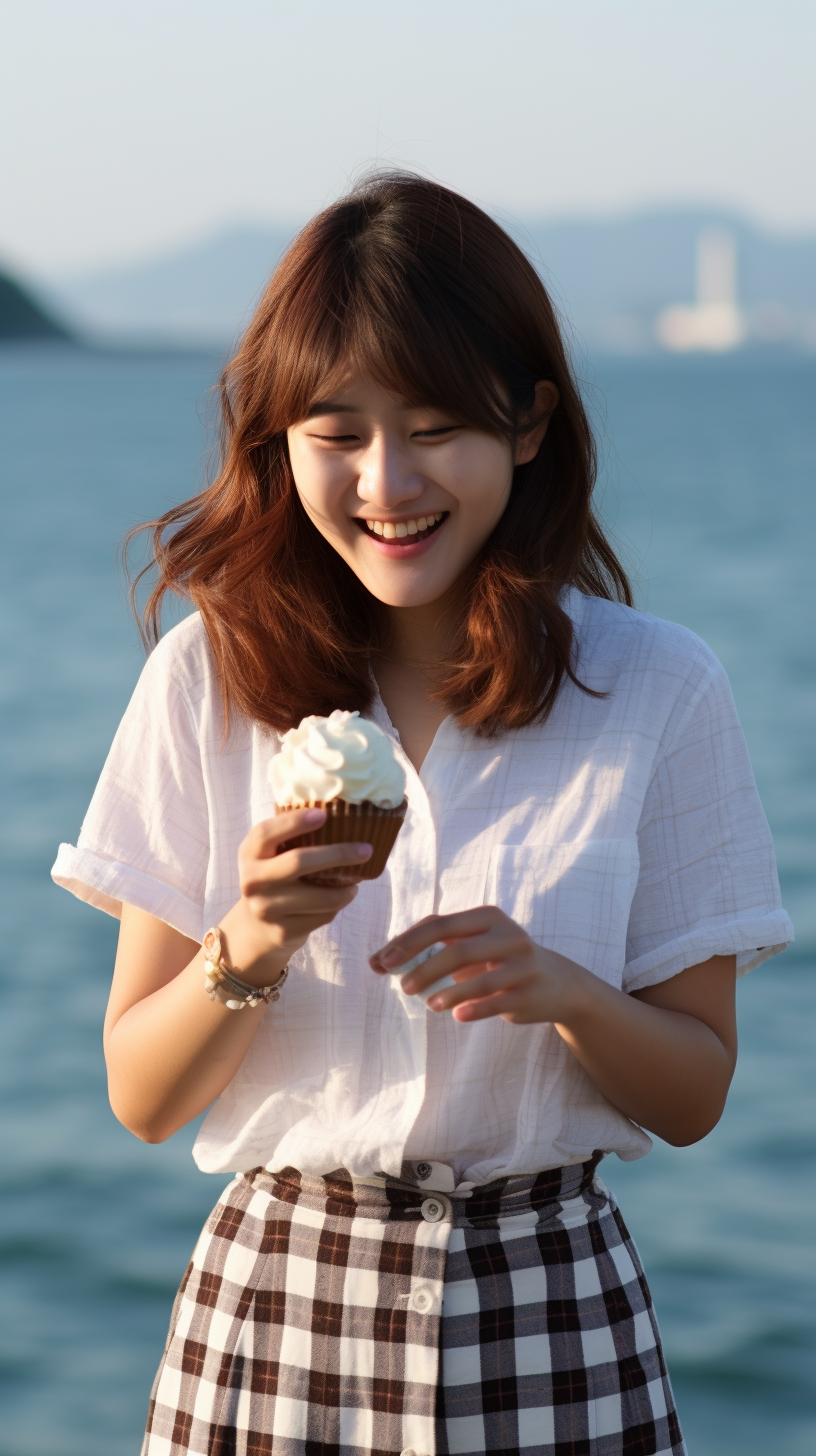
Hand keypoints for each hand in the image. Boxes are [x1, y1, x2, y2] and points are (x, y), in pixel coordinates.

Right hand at [219, 808, 371, 984]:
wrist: (255, 929)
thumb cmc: (274, 879)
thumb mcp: (270, 855)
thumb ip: (290, 835)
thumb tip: (338, 810)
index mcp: (250, 854)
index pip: (266, 833)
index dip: (294, 822)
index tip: (323, 814)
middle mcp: (252, 881)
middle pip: (298, 862)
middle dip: (338, 854)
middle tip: (366, 849)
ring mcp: (266, 909)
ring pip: (321, 896)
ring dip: (347, 889)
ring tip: (355, 881)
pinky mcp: (283, 931)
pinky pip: (324, 915)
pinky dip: (338, 906)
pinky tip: (339, 898)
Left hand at [370, 906, 585, 1023]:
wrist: (557, 983)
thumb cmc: (497, 961)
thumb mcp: (470, 946)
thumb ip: (428, 948)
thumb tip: (377, 962)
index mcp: (487, 917)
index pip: (439, 925)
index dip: (407, 943)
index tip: (381, 963)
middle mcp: (507, 935)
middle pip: (456, 949)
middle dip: (423, 968)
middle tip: (401, 987)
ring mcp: (522, 964)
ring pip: (478, 979)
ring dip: (447, 993)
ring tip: (428, 1005)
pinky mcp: (530, 993)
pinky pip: (497, 1002)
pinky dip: (474, 1008)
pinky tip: (456, 1015)